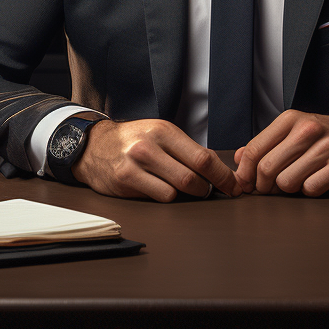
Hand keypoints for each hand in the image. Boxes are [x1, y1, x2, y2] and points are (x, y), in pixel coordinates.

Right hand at [71, 119, 241, 201]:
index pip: (203, 158)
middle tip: (208, 191)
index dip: (222, 176)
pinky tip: (160, 189)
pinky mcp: (125, 181)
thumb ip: (186, 150)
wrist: (94, 145)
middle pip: (192, 178)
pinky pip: (158, 198)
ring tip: (181, 188)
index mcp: (165, 130)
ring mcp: (135, 165)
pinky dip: (165, 197)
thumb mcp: (161, 134)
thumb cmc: (134, 140)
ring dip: (185, 195)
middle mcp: (150, 146)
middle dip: (206, 189)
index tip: (233, 186)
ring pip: (176, 192)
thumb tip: (218, 170)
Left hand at [234, 110, 328, 196]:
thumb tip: (237, 158)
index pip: (254, 149)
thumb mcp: (296, 130)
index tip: (245, 183)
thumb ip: (267, 144)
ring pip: (286, 182)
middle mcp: (307, 130)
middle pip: (267, 168)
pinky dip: (310, 191)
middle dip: (264, 185)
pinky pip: (310, 189)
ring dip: (289, 188)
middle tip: (271, 188)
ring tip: (298, 181)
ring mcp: (325, 148)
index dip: (245, 172)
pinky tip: (317, 182)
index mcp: (291, 119)